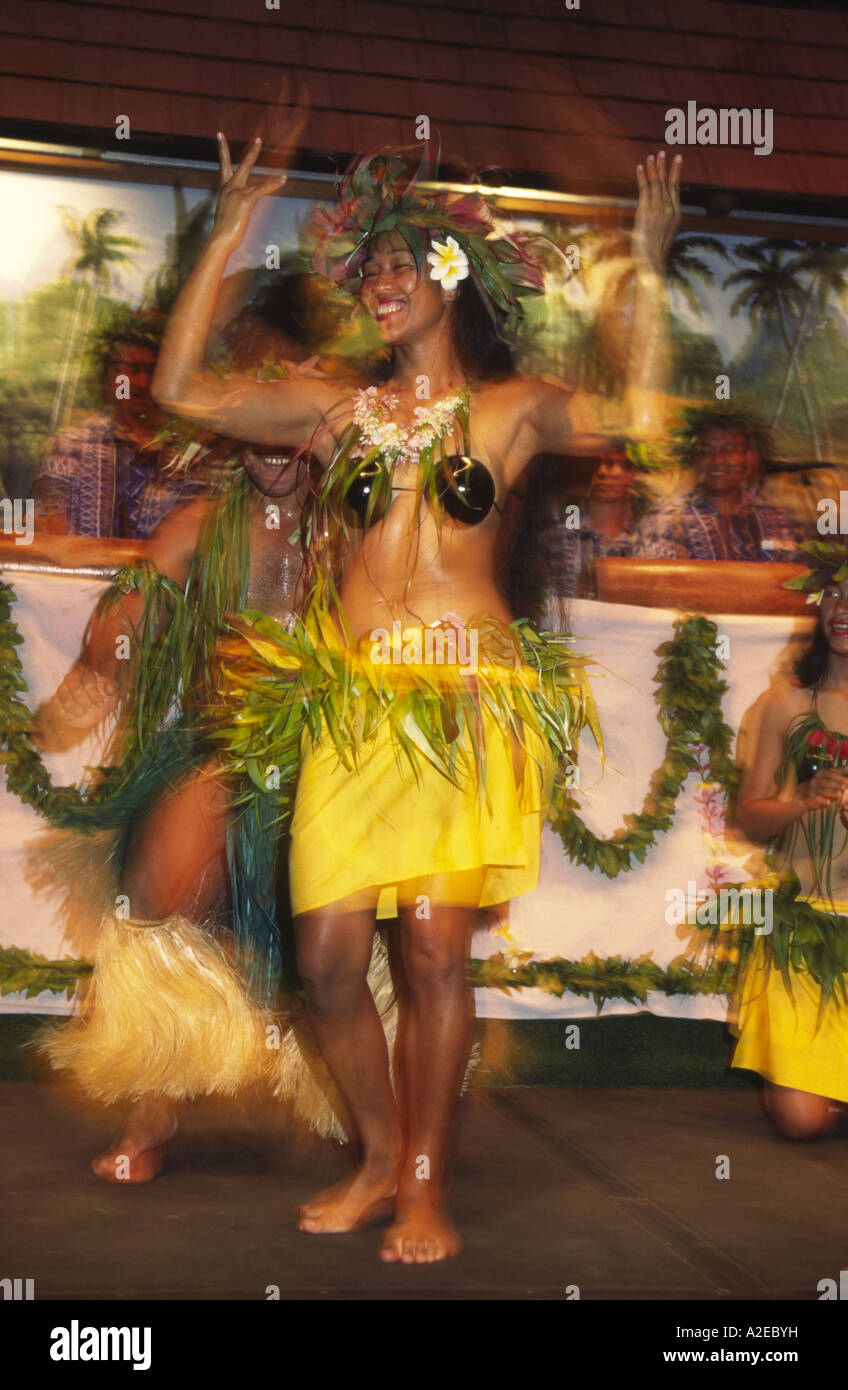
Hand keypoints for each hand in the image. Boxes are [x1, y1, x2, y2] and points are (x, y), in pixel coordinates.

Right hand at [30, 663, 119, 751]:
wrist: (93, 713)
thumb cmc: (103, 698)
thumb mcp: (111, 692)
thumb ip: (112, 687)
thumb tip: (109, 689)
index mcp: (87, 673)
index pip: (88, 681)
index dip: (94, 693)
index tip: (100, 703)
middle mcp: (72, 678)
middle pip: (75, 687)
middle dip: (83, 700)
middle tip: (89, 708)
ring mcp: (62, 689)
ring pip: (64, 696)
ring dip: (73, 706)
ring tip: (81, 713)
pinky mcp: (56, 700)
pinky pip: (56, 705)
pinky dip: (63, 712)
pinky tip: (72, 716)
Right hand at [210, 134, 288, 252]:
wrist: (219, 239)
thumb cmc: (223, 231)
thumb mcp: (228, 213)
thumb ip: (233, 204)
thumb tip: (238, 207)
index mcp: (224, 188)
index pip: (224, 165)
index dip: (223, 149)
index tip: (220, 135)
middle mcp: (229, 187)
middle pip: (242, 165)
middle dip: (252, 152)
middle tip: (259, 139)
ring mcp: (237, 192)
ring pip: (258, 181)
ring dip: (273, 180)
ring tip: (283, 176)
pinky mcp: (245, 200)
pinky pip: (262, 190)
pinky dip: (273, 185)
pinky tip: (282, 180)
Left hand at [631, 151, 681, 272]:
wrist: (652, 262)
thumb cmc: (656, 253)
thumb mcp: (665, 235)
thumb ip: (664, 221)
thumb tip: (659, 216)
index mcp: (677, 214)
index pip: (676, 189)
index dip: (675, 173)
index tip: (677, 160)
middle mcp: (670, 210)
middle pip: (667, 183)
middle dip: (664, 167)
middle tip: (662, 153)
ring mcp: (659, 210)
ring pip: (656, 184)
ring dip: (653, 168)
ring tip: (651, 156)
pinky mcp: (647, 212)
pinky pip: (645, 190)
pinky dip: (642, 177)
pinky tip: (640, 167)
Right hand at [796, 769, 847, 811]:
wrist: (803, 793)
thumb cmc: (821, 784)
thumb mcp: (828, 776)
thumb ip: (839, 772)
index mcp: (822, 773)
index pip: (831, 773)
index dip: (839, 777)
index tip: (847, 781)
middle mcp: (816, 780)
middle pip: (826, 781)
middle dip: (836, 784)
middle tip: (845, 786)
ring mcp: (812, 789)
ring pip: (822, 790)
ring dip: (831, 792)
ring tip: (839, 794)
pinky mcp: (810, 798)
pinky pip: (816, 799)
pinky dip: (822, 801)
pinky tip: (828, 803)